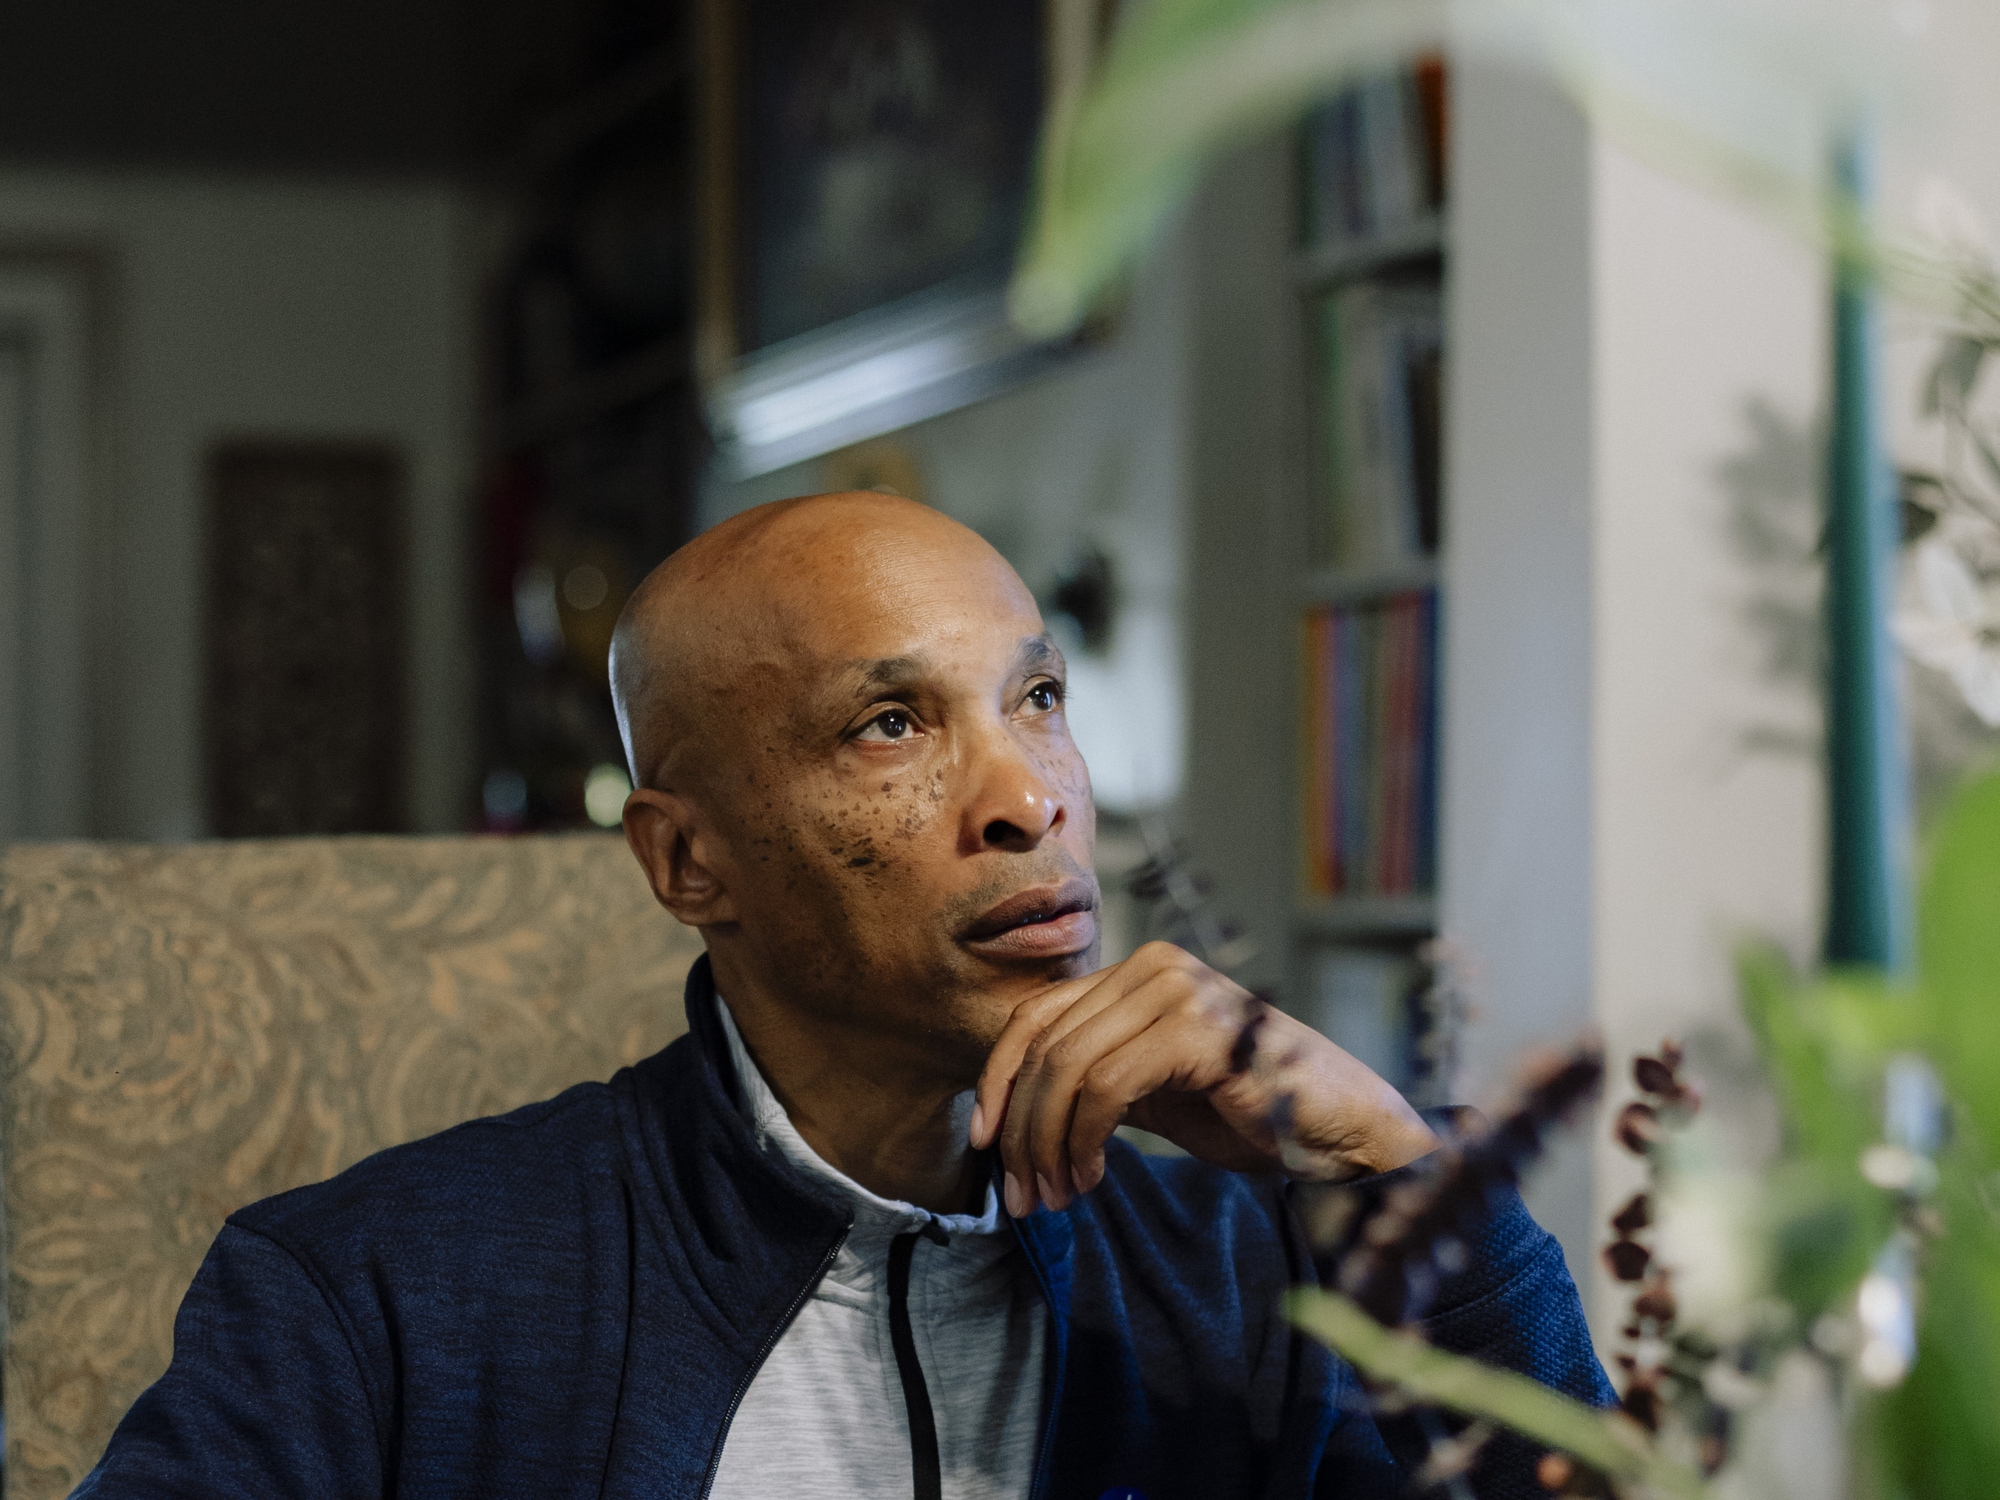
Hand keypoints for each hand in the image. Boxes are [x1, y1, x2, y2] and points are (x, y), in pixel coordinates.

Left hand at [968, 941, 1439, 1214]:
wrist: (1344, 1131)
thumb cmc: (1255, 1115)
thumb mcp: (1154, 1093)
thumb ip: (1094, 1082)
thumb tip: (1012, 1111)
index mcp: (1141, 971)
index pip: (1037, 1016)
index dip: (997, 1080)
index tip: (983, 1141)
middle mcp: (1155, 966)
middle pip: (1045, 1044)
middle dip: (1020, 1128)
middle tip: (1021, 1195)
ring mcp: (1177, 990)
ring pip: (1067, 1067)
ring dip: (1047, 1144)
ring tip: (1056, 1196)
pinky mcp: (1197, 1029)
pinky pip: (1105, 1087)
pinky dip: (1083, 1139)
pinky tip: (1091, 1177)